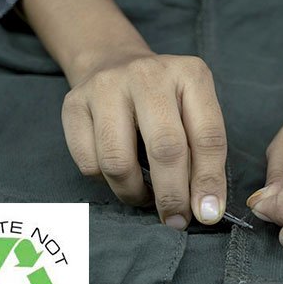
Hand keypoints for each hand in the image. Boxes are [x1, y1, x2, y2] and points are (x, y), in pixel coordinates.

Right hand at [61, 53, 227, 229]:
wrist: (112, 63)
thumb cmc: (165, 102)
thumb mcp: (194, 114)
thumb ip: (203, 156)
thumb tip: (205, 209)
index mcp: (190, 75)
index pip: (207, 136)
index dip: (209, 181)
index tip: (207, 214)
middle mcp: (148, 75)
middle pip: (165, 148)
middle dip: (173, 195)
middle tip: (176, 220)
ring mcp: (107, 86)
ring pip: (118, 161)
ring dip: (134, 193)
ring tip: (146, 197)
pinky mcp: (73, 103)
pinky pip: (89, 163)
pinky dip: (106, 183)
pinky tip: (120, 177)